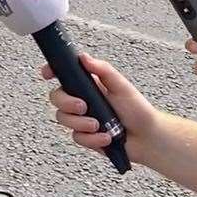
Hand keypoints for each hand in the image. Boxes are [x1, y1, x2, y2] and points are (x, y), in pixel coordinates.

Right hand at [42, 54, 159, 151]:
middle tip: (83, 107)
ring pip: (63, 119)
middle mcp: (81, 101)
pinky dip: (92, 139)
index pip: (63, 75)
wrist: (148, 139)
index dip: (51, 72)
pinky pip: (76, 137)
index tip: (48, 74)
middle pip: (56, 98)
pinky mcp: (85, 137)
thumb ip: (103, 70)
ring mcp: (81, 119)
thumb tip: (83, 57)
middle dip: (66, 103)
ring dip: (81, 123)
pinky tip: (106, 138)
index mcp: (88, 86)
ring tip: (99, 126)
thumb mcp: (122, 86)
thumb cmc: (138, 111)